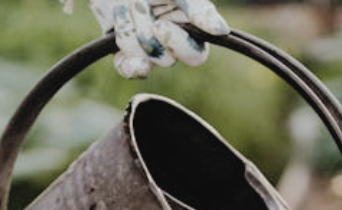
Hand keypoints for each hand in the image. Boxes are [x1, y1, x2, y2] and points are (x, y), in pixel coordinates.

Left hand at [68, 0, 228, 78]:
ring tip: (127, 8)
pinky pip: (128, 71)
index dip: (178, 45)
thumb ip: (199, 10)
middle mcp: (171, 46)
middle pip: (166, 61)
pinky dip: (125, 58)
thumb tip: (222, 31)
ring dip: (130, 30)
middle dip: (148, 33)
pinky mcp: (126, 58)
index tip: (160, 25)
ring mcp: (148, 54)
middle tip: (137, 5)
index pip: (195, 56)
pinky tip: (119, 39)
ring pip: (145, 61)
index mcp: (189, 30)